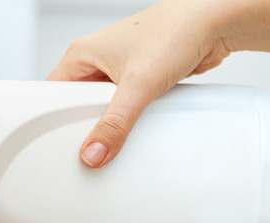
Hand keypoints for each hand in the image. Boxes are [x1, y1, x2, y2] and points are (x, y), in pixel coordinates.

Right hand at [48, 0, 230, 167]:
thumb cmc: (176, 30)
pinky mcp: (140, 78)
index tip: (60, 142)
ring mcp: (119, 69)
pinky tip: (136, 123)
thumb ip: (115, 124)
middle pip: (77, 104)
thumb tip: (95, 151)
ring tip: (117, 130)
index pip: (53, 93)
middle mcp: (98, 60)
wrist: (216, 22)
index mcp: (82, 53)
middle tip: (92, 140)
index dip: (53, 120)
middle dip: (86, 124)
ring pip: (102, 106)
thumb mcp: (138, 84)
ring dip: (111, 120)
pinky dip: (130, 117)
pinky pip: (124, 106)